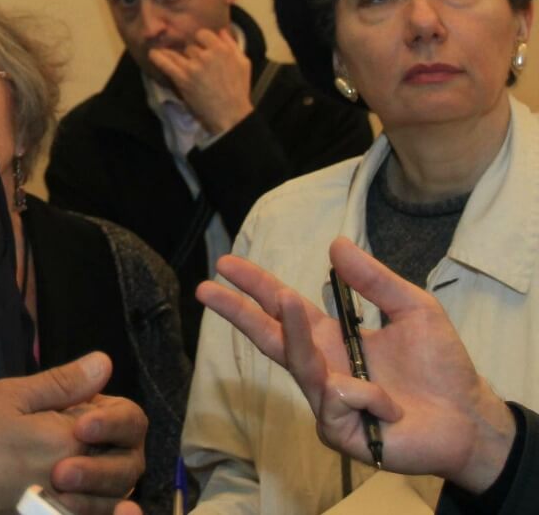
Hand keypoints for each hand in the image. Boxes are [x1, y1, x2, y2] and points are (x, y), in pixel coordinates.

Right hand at [0, 352, 145, 514]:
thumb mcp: (11, 395)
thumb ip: (62, 383)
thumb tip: (104, 364)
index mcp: (73, 440)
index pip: (129, 421)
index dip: (114, 409)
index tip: (81, 406)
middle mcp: (80, 477)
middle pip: (130, 463)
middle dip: (115, 441)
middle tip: (80, 429)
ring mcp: (67, 505)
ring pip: (116, 494)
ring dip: (109, 475)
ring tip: (79, 458)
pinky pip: (91, 514)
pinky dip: (94, 504)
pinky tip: (73, 489)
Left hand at [147, 28, 252, 134]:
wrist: (230, 114)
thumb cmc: (238, 89)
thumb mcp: (243, 63)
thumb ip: (232, 45)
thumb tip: (221, 31)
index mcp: (222, 49)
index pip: (202, 34)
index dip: (200, 41)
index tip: (200, 48)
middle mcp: (207, 55)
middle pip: (190, 46)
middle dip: (190, 53)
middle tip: (192, 62)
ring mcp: (193, 67)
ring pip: (178, 53)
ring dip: (173, 55)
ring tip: (164, 53)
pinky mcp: (183, 79)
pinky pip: (166, 64)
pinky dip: (157, 58)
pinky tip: (152, 54)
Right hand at [197, 237, 515, 491]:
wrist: (470, 419)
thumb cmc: (442, 367)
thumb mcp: (413, 309)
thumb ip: (374, 280)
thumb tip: (336, 243)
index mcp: (331, 338)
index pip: (283, 308)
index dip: (255, 286)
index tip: (225, 264)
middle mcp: (321, 367)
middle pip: (269, 338)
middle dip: (236, 312)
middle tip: (206, 289)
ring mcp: (325, 402)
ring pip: (301, 365)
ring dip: (295, 333)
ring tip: (290, 301)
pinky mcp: (338, 431)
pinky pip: (340, 399)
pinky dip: (370, 395)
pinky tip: (393, 405)